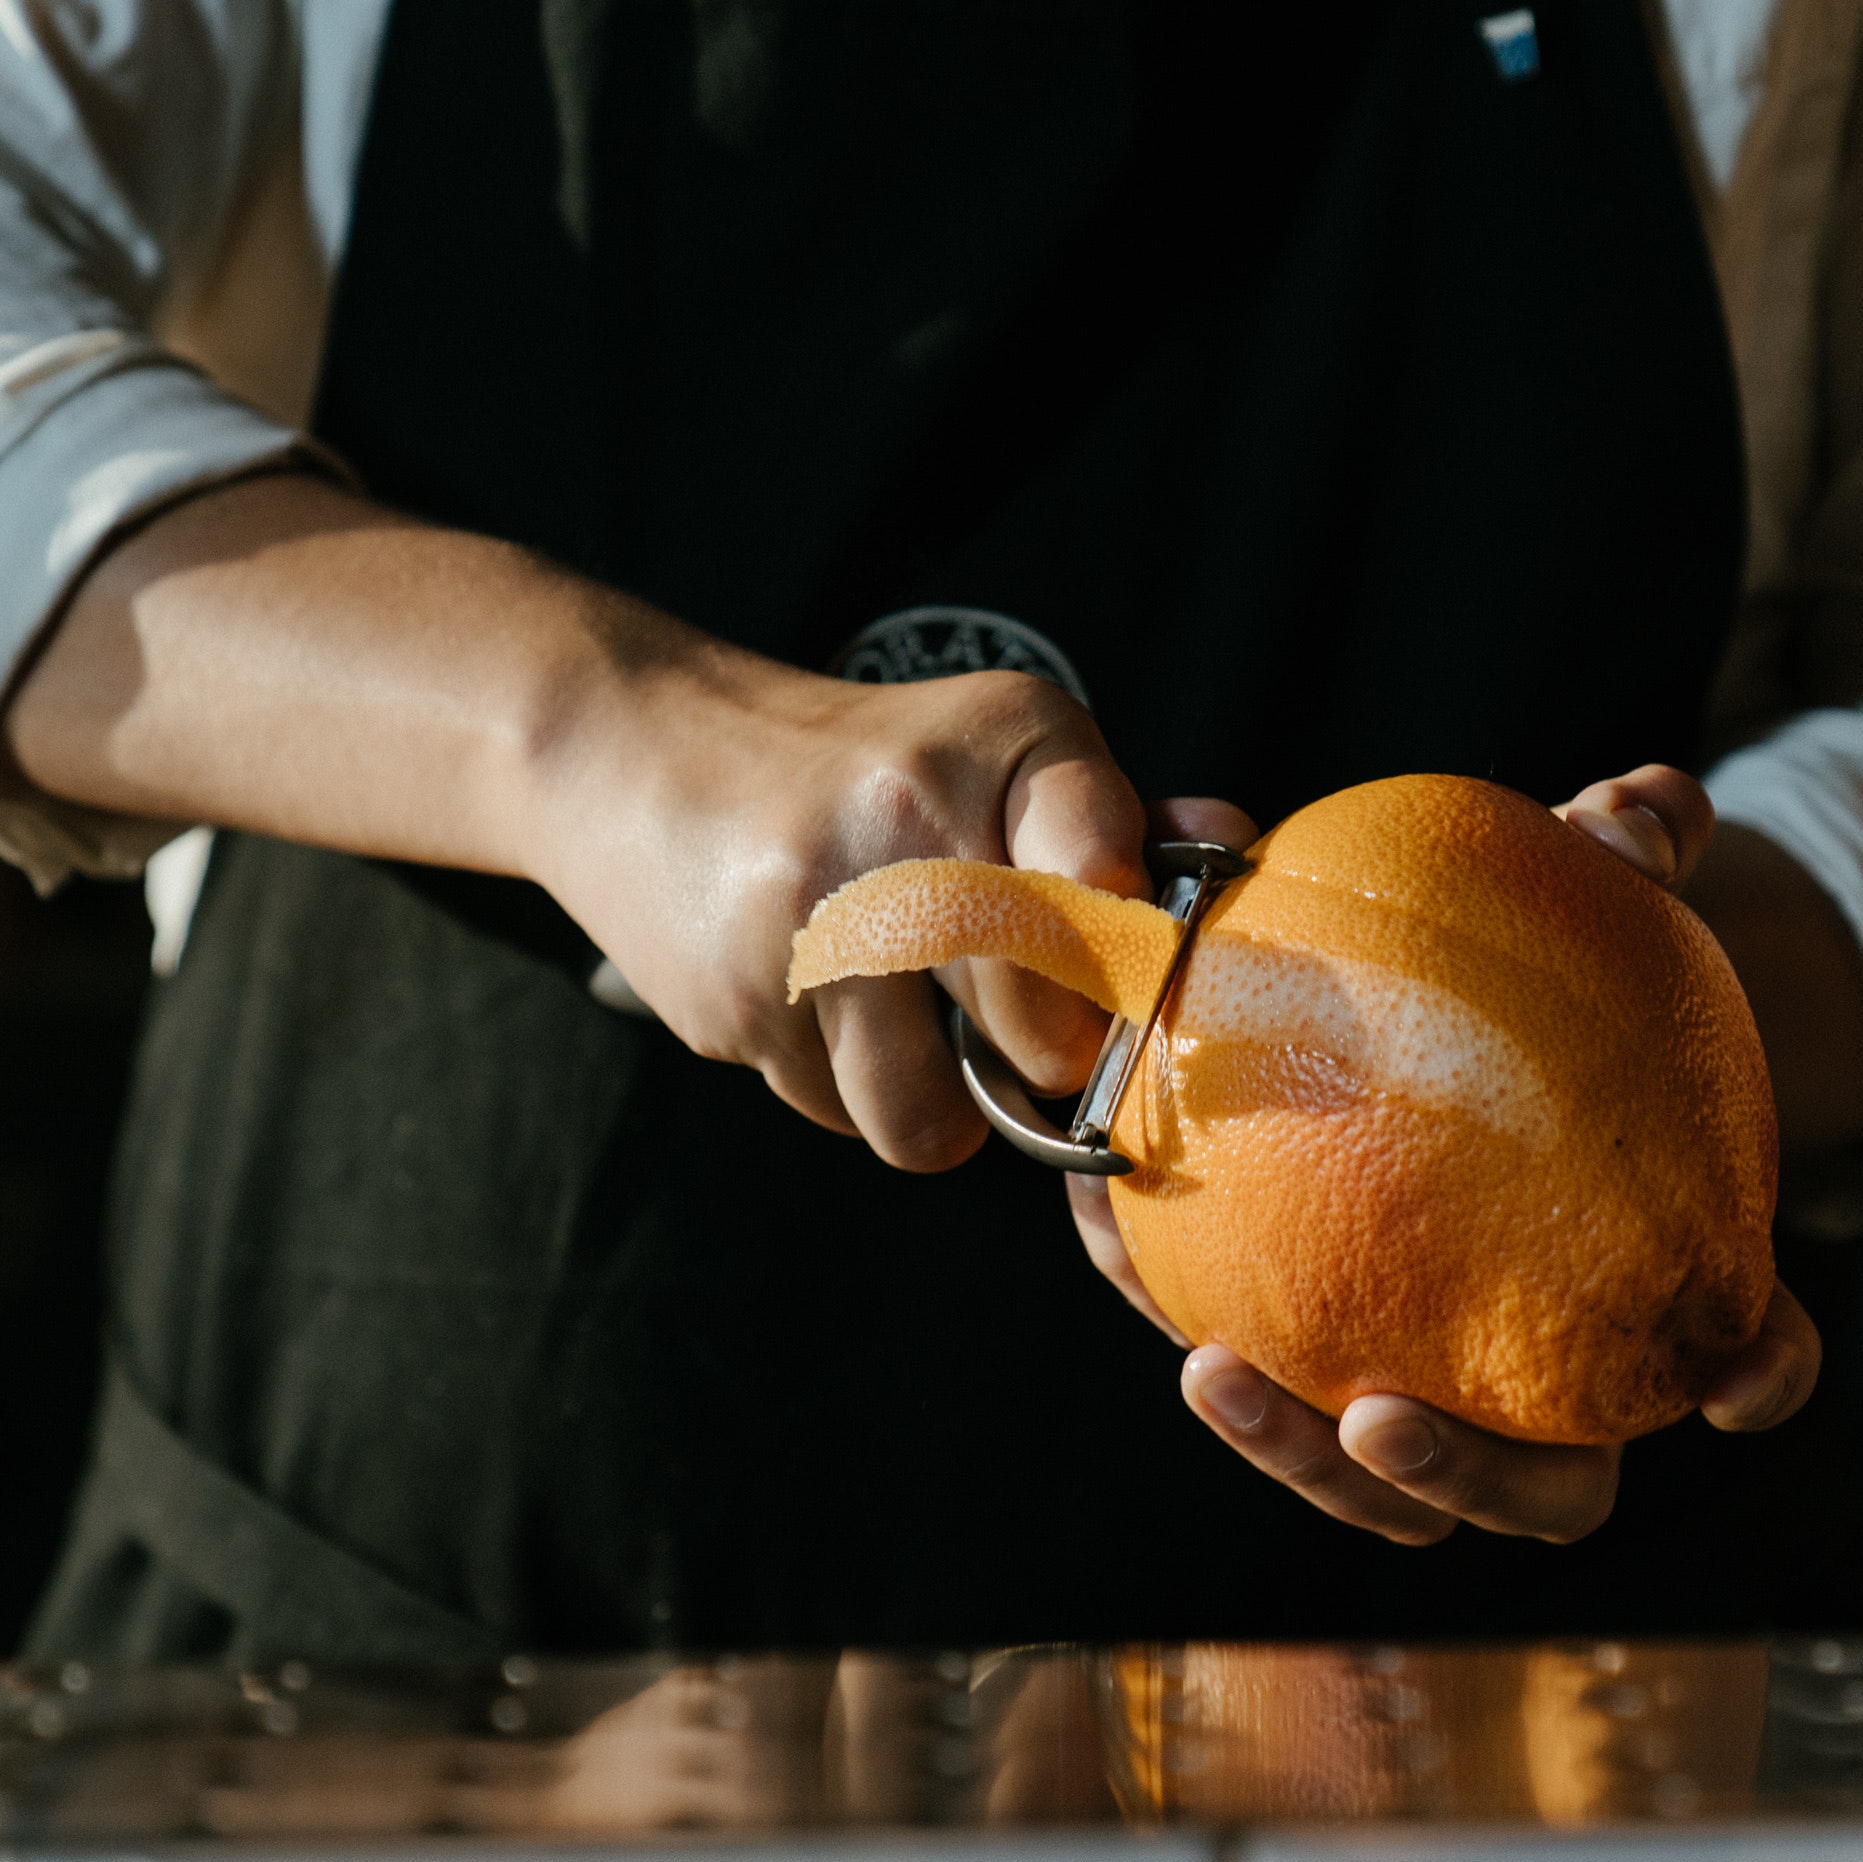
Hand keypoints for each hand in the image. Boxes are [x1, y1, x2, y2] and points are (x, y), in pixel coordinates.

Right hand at [535, 645, 1157, 1167]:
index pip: (1111, 869)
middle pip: (1040, 1035)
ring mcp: (817, 920)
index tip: (1112, 962)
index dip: (1129, 950)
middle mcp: (908, 820)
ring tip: (908, 1022)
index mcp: (1000, 743)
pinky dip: (842, 1085)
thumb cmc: (855, 768)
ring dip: (933, 1102)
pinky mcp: (739, 1001)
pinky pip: (837, 1114)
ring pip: (929, 1119)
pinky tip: (818, 1002)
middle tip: (1010, 1018)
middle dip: (1038, 1057)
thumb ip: (1111, 817)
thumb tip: (1231, 843)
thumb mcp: (989, 748)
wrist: (630, 748)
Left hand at [1069, 763, 1823, 1544]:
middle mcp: (1554, 1383)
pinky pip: (1260, 1390)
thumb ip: (1622, 851)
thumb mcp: (1582, 897)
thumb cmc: (1547, 971)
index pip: (1755, 1351)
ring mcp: (1435, 1399)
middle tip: (1381, 1415)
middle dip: (1465, 1479)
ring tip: (1213, 1373)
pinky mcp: (1309, 1372)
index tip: (1736, 1384)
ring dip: (1299, 1459)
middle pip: (1544, 1494)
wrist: (1434, 1009)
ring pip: (1381, 1488)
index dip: (1762, 1373)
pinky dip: (1201, 1347)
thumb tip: (1650, 803)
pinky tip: (1122, 1260)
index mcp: (1664, 1291)